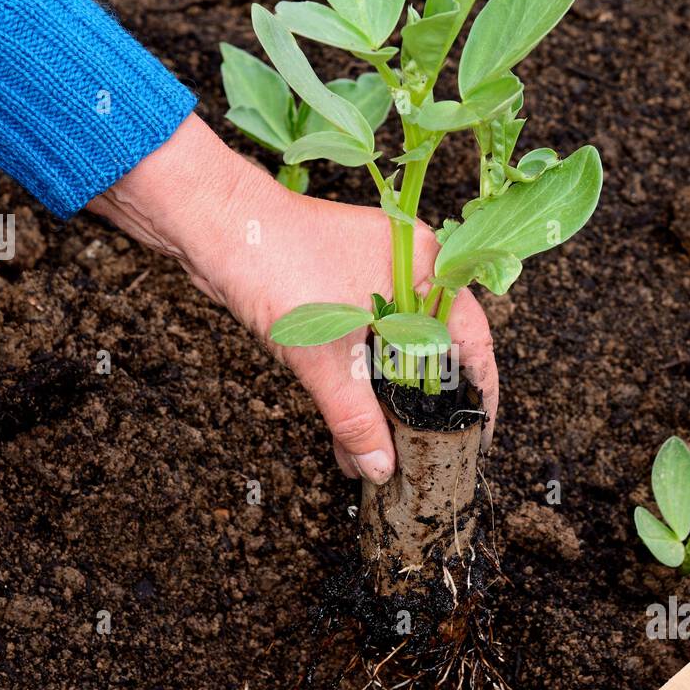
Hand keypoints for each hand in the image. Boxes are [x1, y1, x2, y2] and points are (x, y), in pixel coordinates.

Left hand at [88, 114, 498, 483]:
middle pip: (432, 349)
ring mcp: (370, 274)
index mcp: (426, 267)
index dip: (479, 392)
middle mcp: (407, 266)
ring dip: (383, 400)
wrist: (210, 224)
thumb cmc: (275, 264)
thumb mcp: (325, 357)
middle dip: (423, 406)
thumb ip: (357, 417)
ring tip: (380, 454)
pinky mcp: (335, 285)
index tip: (478, 433)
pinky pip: (360, 343)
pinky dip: (355, 382)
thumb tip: (382, 465)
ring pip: (391, 350)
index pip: (471, 340)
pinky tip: (347, 427)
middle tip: (428, 451)